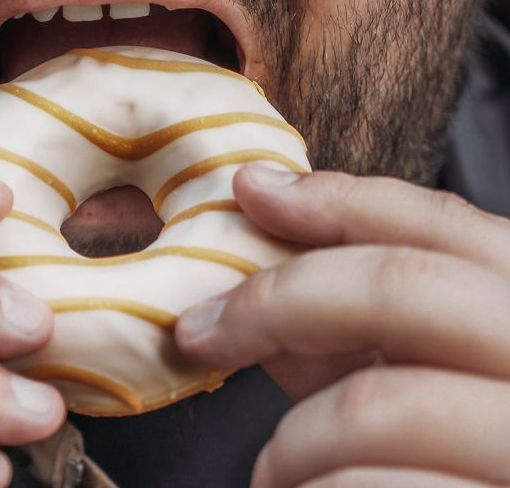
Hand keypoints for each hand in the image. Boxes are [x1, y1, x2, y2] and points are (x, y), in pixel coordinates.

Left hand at [176, 165, 509, 487]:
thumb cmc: (451, 471)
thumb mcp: (421, 395)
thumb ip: (356, 341)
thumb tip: (257, 284)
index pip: (451, 229)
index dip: (343, 199)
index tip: (252, 189)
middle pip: (404, 288)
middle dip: (276, 300)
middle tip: (197, 332)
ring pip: (375, 404)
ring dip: (288, 443)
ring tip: (272, 476)